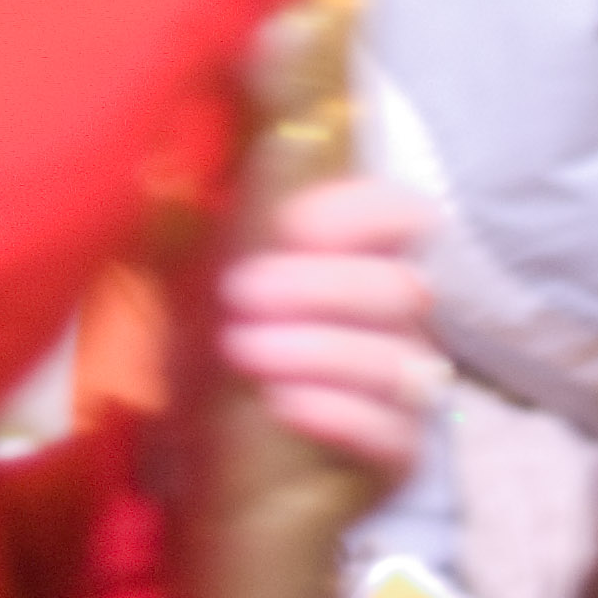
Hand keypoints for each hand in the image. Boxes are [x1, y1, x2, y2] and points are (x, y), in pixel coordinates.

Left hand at [219, 174, 439, 482]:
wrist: (204, 472)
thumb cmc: (206, 360)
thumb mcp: (193, 280)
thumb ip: (208, 214)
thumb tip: (206, 126)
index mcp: (355, 264)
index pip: (404, 216)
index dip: (359, 213)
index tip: (292, 225)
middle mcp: (394, 324)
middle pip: (400, 287)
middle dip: (318, 285)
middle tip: (237, 295)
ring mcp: (404, 393)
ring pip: (400, 360)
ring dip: (317, 348)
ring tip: (242, 353)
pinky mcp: (398, 458)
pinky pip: (392, 432)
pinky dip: (337, 412)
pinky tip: (282, 404)